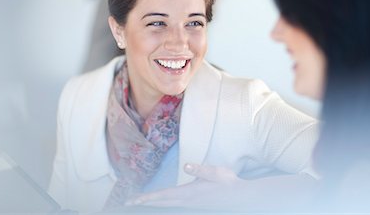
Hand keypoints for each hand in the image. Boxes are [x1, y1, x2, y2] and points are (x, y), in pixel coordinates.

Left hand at [126, 163, 244, 210]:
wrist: (240, 197)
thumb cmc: (228, 182)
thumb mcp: (215, 172)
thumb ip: (200, 169)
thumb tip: (186, 166)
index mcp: (189, 192)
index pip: (164, 195)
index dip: (147, 197)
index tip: (134, 199)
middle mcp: (187, 200)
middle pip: (161, 202)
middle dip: (144, 202)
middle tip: (129, 202)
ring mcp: (191, 204)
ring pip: (166, 204)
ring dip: (152, 202)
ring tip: (140, 201)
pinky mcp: (195, 204)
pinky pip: (173, 204)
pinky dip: (162, 202)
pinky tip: (162, 201)